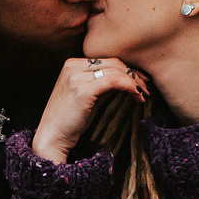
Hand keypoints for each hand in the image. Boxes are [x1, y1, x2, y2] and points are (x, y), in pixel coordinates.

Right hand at [33, 55, 147, 164]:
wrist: (52, 137)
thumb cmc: (70, 121)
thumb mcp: (89, 97)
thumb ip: (104, 86)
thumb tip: (126, 80)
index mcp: (72, 64)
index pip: (107, 61)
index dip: (127, 70)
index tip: (141, 81)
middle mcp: (72, 66)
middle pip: (113, 63)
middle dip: (134, 74)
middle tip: (147, 87)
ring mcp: (75, 76)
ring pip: (115, 71)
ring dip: (134, 82)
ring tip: (144, 94)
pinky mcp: (81, 90)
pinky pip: (113, 81)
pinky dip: (129, 86)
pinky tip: (137, 96)